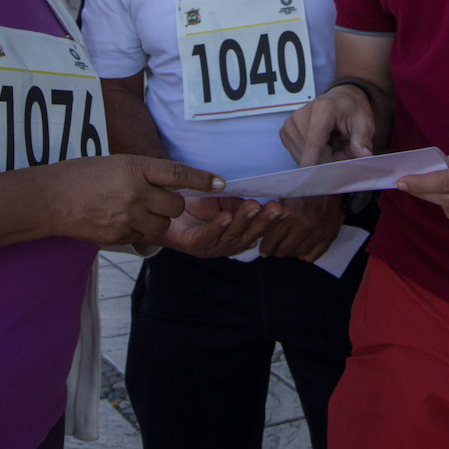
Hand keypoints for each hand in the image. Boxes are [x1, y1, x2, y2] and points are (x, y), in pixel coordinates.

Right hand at [0, 155, 222, 247]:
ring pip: (163, 226)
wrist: (50, 199)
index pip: (178, 174)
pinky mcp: (119, 236)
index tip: (221, 183)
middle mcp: (134, 192)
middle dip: (173, 205)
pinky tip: (121, 220)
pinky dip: (140, 230)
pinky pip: (143, 237)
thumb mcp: (116, 163)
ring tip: (138, 211)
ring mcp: (127, 217)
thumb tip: (172, 186)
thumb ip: (144, 174)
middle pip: (175, 205)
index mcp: (134, 167)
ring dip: (159, 221)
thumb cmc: (82, 175)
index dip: (202, 179)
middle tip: (159, 200)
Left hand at [159, 196, 281, 258]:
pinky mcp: (192, 245)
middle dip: (264, 221)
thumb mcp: (222, 201)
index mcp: (236, 235)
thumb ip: (238, 202)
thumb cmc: (195, 206)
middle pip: (248, 235)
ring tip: (254, 207)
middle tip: (276, 208)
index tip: (286, 210)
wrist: (161, 209)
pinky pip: (207, 237)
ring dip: (244, 221)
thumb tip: (258, 201)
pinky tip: (226, 217)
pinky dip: (217, 227)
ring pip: (231, 236)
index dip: (272, 222)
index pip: (258, 230)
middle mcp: (225, 244)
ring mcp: (210, 247)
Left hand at [257, 195, 342, 262]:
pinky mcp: (330, 235)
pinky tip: (301, 251)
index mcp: (292, 214)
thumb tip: (261, 230)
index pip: (273, 238)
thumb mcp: (285, 195)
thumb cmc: (305, 188)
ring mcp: (319, 232)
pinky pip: (314, 255)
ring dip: (291, 253)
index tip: (264, 251)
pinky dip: (306, 256)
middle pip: (285, 249)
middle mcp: (306, 225)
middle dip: (277, 251)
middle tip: (274, 250)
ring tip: (287, 249)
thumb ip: (275, 214)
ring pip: (298, 253)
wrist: (329, 183)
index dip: (266, 247)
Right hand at [279, 85, 373, 166]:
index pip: (313, 144)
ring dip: (321, 158)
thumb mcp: (364, 122)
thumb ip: (362, 140)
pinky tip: (321, 143)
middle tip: (342, 147)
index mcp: (321, 110)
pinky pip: (299, 156)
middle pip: (311, 155)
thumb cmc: (351, 109)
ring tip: (332, 143)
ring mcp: (290, 124)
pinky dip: (312, 155)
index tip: (312, 183)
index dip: (312, 166)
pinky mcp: (285, 132)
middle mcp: (300, 116)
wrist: (340, 97)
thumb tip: (364, 156)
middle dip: (329, 160)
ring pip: (304, 159)